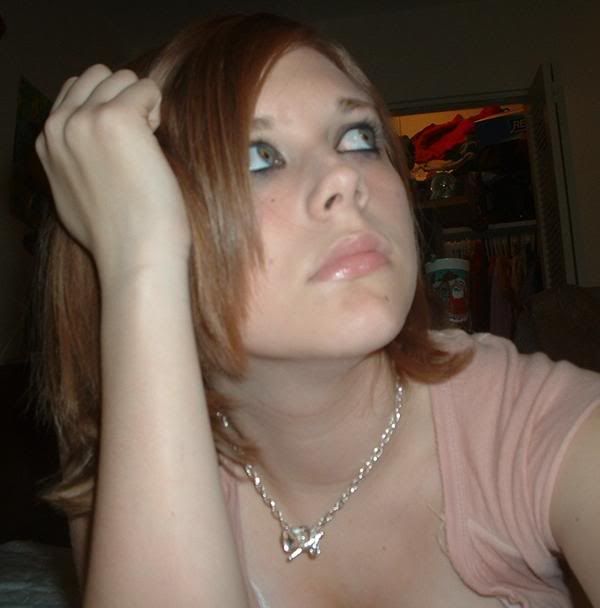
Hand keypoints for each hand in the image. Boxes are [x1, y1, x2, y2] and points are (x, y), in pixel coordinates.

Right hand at [36, 65, 190, 281]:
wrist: (134, 254)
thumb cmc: (116, 235)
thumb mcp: (73, 196)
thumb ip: (72, 162)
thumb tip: (88, 147)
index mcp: (47, 141)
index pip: (75, 91)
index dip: (107, 109)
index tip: (122, 147)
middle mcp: (59, 124)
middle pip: (98, 76)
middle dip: (124, 99)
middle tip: (139, 141)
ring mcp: (85, 118)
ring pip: (123, 78)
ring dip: (143, 104)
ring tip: (147, 145)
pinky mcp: (117, 117)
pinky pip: (148, 88)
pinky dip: (158, 110)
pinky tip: (155, 145)